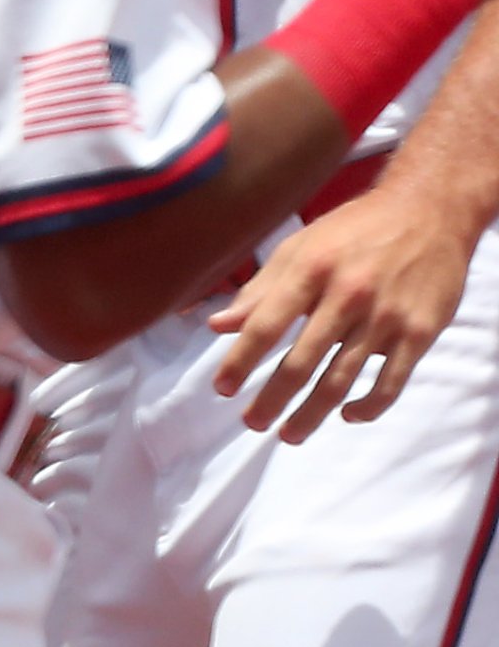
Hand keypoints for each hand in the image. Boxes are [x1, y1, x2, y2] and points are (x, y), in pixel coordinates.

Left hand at [212, 174, 482, 437]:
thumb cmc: (354, 230)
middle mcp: (347, 296)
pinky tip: (347, 417)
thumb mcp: (300, 247)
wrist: (428, 212)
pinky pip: (390, 383)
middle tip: (252, 423)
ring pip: (342, 380)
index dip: (240, 360)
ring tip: (289, 433)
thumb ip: (260, 289)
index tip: (222, 389)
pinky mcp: (419, 333)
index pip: (266, 326)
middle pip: (301, 362)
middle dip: (272, 399)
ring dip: (312, 413)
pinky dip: (368, 407)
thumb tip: (217, 325)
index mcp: (310, 270)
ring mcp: (385, 318)